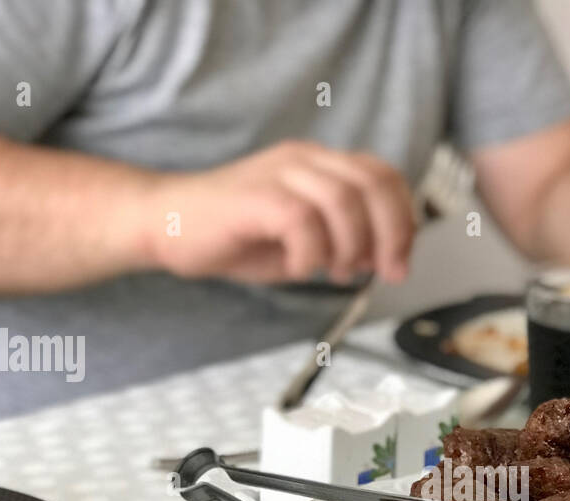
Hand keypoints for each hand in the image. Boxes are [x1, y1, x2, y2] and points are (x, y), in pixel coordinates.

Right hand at [145, 141, 414, 285]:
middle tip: (380, 273)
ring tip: (330, 271)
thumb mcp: (304, 240)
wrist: (166, 225)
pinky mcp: (256, 196)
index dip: (403, 219)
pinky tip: (298, 268)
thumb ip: (345, 242)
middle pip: (373, 184)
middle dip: (390, 236)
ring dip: (349, 247)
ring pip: (344, 201)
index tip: (398, 261)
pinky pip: (303, 221)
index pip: (383, 176)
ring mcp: (279, 174)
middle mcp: (304, 160)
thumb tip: (383, 258)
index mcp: (319, 165)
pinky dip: (311, 255)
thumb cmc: (233, 236)